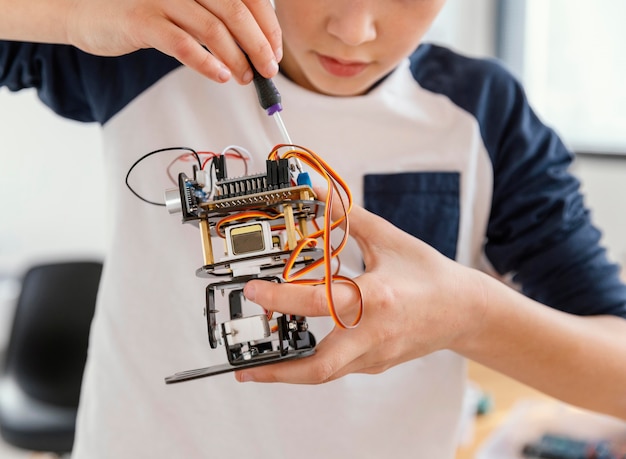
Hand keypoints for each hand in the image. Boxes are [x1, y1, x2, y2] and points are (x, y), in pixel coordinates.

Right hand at [66, 0, 280, 82]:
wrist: (86, 10)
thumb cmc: (143, 11)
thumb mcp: (184, 7)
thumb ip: (215, 18)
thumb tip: (256, 48)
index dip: (267, 26)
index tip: (275, 52)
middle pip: (235, 11)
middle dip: (258, 45)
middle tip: (267, 70)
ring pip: (213, 28)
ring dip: (236, 58)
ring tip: (245, 78)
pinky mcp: (142, 20)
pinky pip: (182, 44)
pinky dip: (206, 63)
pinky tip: (221, 75)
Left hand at [236, 204, 486, 383]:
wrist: (464, 310)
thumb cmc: (428, 274)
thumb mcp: (386, 238)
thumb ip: (345, 215)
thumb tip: (315, 189)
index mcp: (374, 298)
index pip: (316, 301)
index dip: (279, 296)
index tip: (253, 290)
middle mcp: (373, 333)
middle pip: (318, 367)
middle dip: (276, 369)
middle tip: (244, 362)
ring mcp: (376, 355)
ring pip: (325, 375)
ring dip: (289, 372)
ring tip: (261, 363)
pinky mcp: (377, 364)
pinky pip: (340, 368)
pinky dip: (314, 360)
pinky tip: (302, 346)